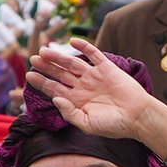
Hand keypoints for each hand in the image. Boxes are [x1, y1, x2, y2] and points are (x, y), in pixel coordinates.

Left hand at [24, 39, 161, 142]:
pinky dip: (84, 47)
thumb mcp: (87, 124)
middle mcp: (82, 87)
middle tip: (32, 58)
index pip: (54, 89)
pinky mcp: (107, 68)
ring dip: (58, 57)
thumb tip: (55, 99)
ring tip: (45, 51)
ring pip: (72, 63)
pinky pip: (94, 54)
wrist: (138, 117)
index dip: (41, 82)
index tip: (29, 75)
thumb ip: (69, 114)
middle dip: (46, 67)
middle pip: (60, 74)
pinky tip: (72, 41)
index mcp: (75, 100)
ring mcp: (94, 77)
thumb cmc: (113, 125)